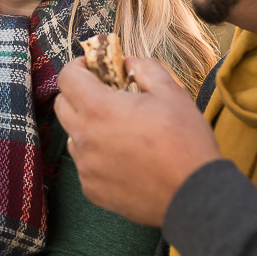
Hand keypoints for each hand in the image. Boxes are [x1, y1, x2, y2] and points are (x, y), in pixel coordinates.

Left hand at [54, 56, 220, 225]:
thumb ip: (145, 68)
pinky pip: (85, 164)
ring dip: (88, 127)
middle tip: (105, 94)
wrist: (194, 194)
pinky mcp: (92, 189)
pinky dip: (98, 156)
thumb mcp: (171, 92)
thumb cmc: (185, 140)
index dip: (79, 66)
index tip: (93, 66)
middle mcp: (84, 138)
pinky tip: (125, 158)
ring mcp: (85, 167)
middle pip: (62, 106)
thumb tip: (128, 61)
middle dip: (78, 94)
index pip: (67, 77)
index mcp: (98, 109)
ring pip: (73, 136)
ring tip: (120, 130)